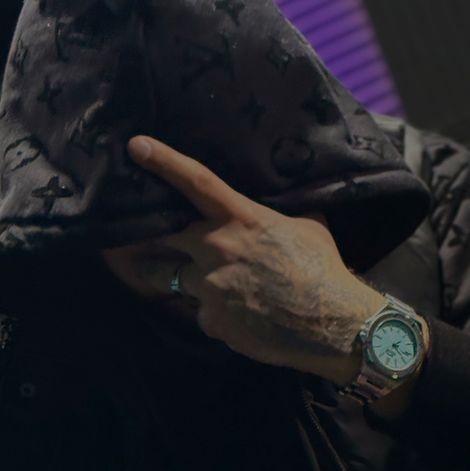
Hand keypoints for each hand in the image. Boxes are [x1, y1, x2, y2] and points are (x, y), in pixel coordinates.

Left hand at [103, 136, 384, 385]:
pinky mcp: (213, 322)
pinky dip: (218, 318)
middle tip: (164, 252)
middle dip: (163, 247)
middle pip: (165, 241)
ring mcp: (210, 287)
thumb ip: (281, 216)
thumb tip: (284, 208)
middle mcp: (217, 249)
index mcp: (241, 219)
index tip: (137, 146)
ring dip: (193, 286)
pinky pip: (204, 317)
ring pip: (179, 283)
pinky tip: (243, 321)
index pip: (197, 182)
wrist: (332, 324)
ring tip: (220, 295)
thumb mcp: (309, 228)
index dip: (164, 162)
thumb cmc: (324, 271)